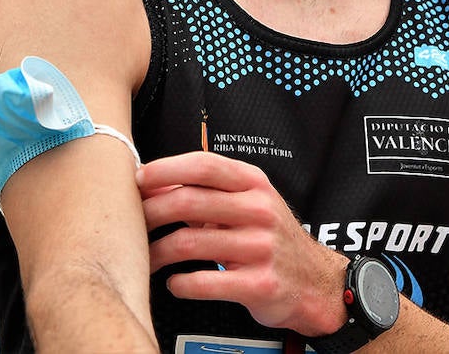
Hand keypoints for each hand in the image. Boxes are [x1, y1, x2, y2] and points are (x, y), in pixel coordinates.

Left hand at [137, 151, 348, 336]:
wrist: (316, 281)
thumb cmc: (272, 238)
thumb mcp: (250, 202)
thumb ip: (209, 192)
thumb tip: (156, 185)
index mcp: (254, 184)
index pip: (204, 165)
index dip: (166, 169)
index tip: (139, 178)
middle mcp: (259, 210)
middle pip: (189, 201)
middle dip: (151, 212)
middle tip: (133, 222)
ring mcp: (260, 247)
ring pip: (190, 243)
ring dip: (158, 252)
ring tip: (147, 258)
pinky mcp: (260, 283)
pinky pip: (205, 282)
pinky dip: (181, 284)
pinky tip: (174, 283)